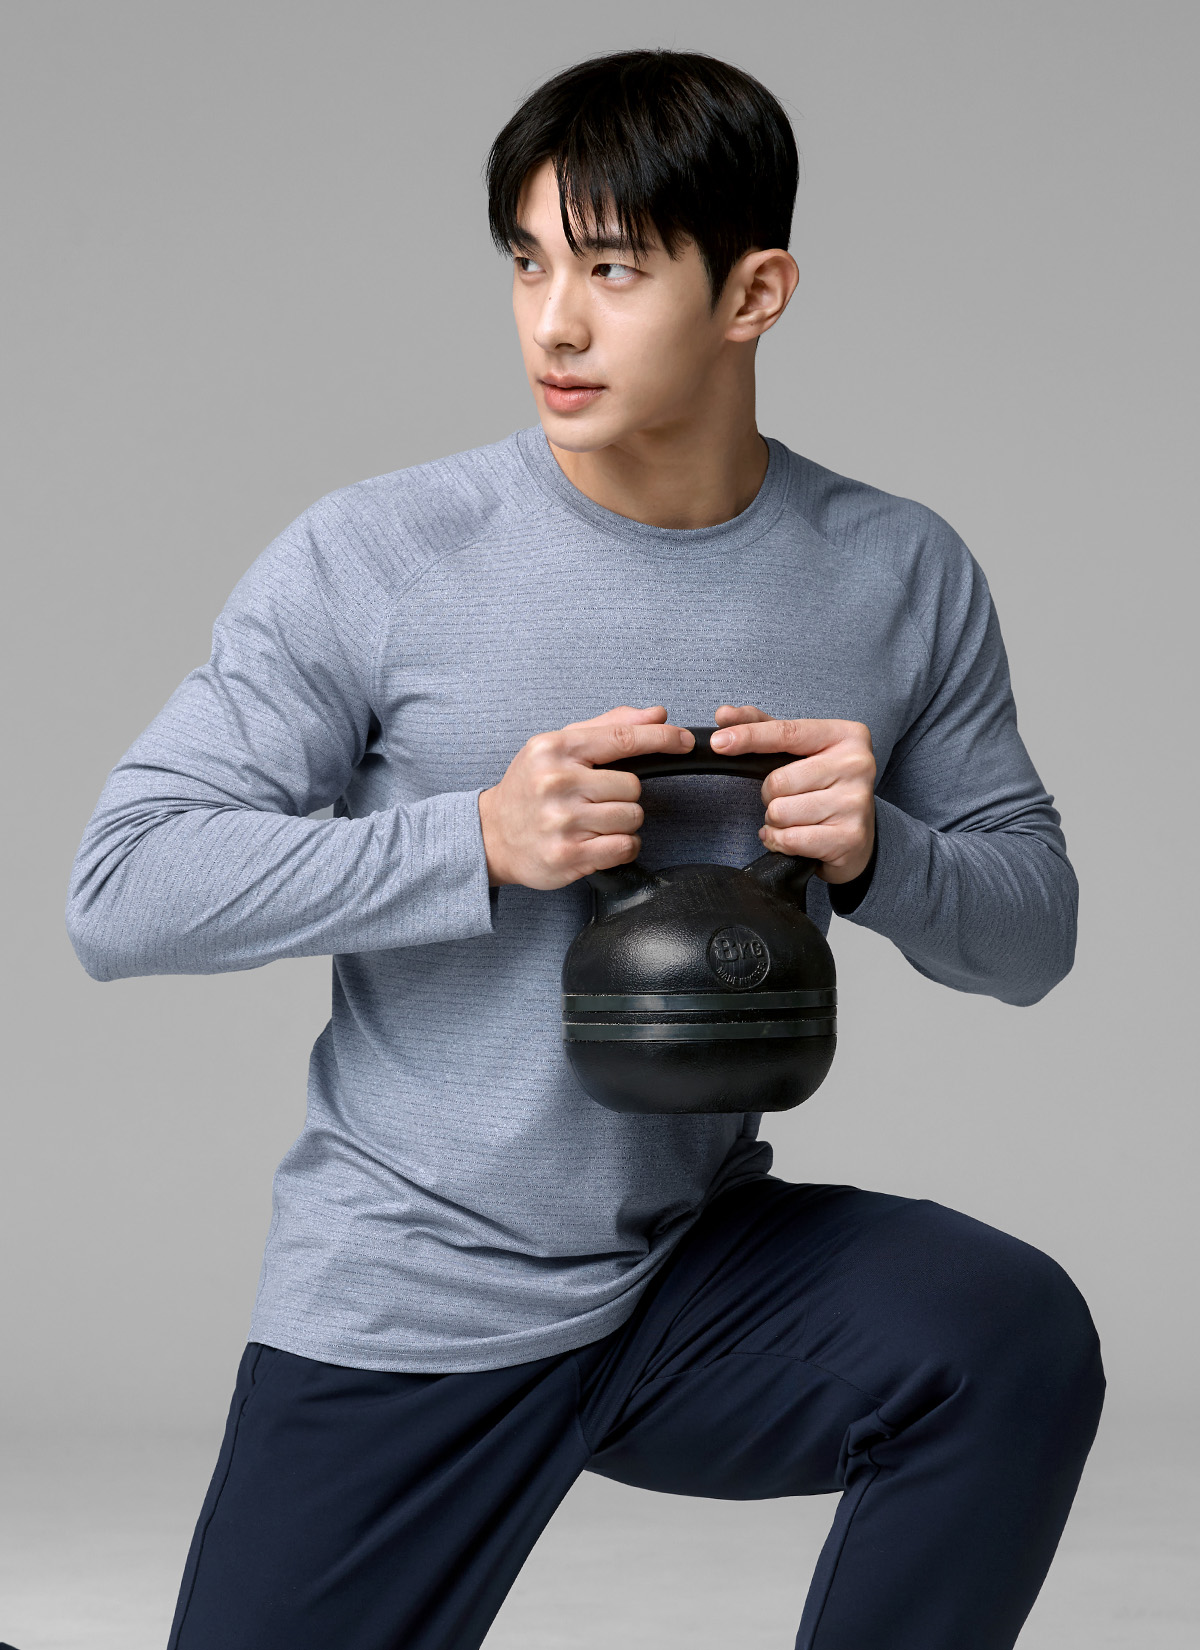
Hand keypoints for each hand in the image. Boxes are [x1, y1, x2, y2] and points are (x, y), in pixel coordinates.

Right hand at [478, 707, 695, 889]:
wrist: (490, 835)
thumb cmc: (529, 788)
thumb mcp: (558, 746)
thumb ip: (608, 727)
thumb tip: (656, 715)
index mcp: (555, 749)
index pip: (622, 738)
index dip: (661, 738)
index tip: (683, 740)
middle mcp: (556, 783)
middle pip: (633, 786)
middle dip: (625, 795)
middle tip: (597, 800)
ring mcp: (561, 821)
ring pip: (631, 818)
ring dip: (623, 823)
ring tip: (593, 822)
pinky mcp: (567, 855)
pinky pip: (624, 847)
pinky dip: (622, 846)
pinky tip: (599, 842)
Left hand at [709, 706, 875, 883]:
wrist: (860, 835)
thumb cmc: (825, 786)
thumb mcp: (801, 750)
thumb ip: (764, 727)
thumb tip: (725, 715)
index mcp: (846, 735)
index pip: (787, 733)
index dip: (749, 737)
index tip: (719, 741)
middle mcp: (857, 765)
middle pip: (778, 780)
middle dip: (770, 794)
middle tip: (789, 798)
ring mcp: (856, 802)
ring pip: (780, 811)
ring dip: (776, 821)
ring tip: (796, 818)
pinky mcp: (849, 836)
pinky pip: (790, 839)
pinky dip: (780, 841)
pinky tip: (794, 837)